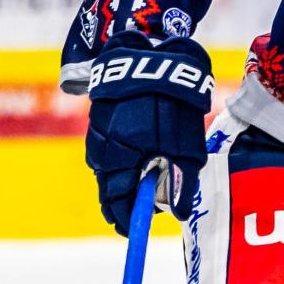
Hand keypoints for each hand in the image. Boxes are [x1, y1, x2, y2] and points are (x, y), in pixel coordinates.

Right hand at [84, 34, 215, 233]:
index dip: (126, 218)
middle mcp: (100, 146)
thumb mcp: (186, 149)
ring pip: (108, 164)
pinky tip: (139, 152)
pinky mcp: (101, 113)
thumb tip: (178, 213)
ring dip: (124, 175)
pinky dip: (122, 155)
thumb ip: (182, 183)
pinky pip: (109, 144)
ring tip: (143, 181)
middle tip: (139, 209)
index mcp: (118, 158)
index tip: (134, 229)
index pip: (115, 201)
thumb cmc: (173, 104)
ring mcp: (97, 128)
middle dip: (124, 198)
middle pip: (108, 184)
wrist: (153, 53)